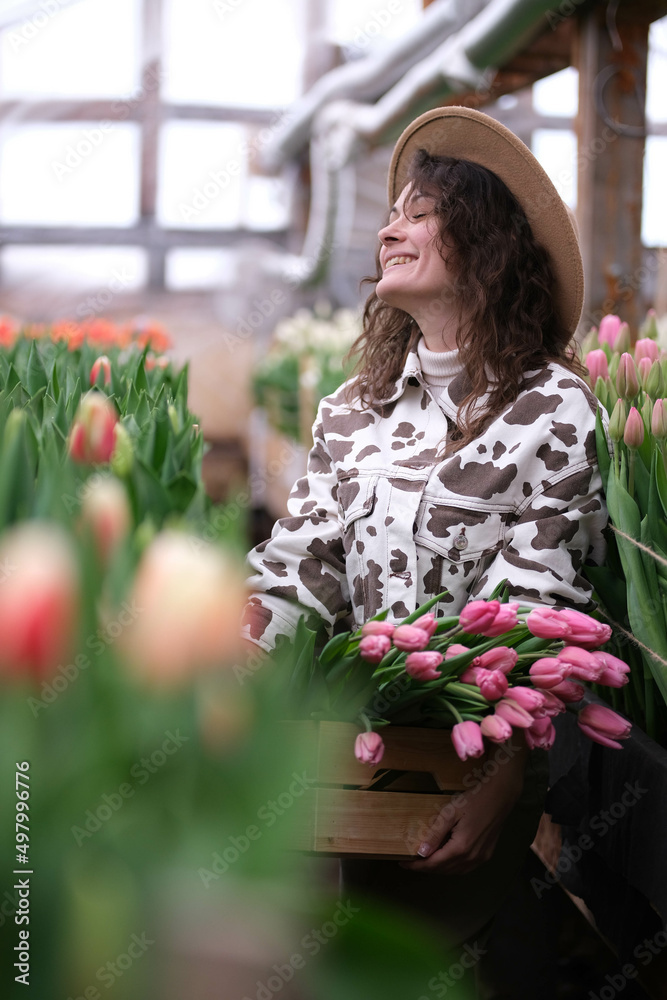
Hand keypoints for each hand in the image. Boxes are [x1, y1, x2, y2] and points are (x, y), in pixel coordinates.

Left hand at [401, 735, 527, 875]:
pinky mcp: (487, 854)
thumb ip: (435, 833)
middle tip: (410, 861)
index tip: (402, 863)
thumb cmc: (473, 800)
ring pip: (455, 871)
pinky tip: (445, 859)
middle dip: (425, 868)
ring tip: (424, 861)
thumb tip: (421, 853)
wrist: (500, 795)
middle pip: (444, 870)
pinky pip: (465, 868)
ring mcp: (481, 858)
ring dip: (439, 869)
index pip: (433, 864)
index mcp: (461, 848)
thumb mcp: (450, 812)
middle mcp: (472, 858)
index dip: (417, 866)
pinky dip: (452, 867)